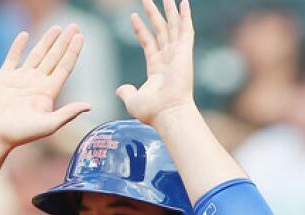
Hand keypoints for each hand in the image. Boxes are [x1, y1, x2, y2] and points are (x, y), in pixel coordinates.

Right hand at [0, 25, 90, 151]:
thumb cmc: (19, 134)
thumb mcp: (47, 125)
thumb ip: (67, 114)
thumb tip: (90, 105)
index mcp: (47, 92)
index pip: (64, 67)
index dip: (72, 52)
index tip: (80, 37)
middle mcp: (36, 84)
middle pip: (54, 58)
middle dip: (63, 42)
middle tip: (74, 26)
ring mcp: (20, 80)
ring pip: (36, 55)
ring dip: (46, 41)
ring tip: (56, 27)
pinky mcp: (3, 79)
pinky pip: (12, 58)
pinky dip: (18, 46)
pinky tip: (25, 35)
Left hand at [115, 0, 195, 125]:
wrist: (167, 112)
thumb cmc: (152, 111)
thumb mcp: (133, 99)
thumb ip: (126, 92)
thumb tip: (119, 89)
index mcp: (156, 68)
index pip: (148, 42)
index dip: (140, 29)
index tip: (133, 16)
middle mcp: (168, 59)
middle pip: (160, 30)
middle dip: (153, 14)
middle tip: (146, 0)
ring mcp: (177, 54)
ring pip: (172, 27)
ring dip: (168, 11)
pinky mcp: (185, 52)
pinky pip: (186, 30)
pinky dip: (185, 16)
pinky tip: (184, 3)